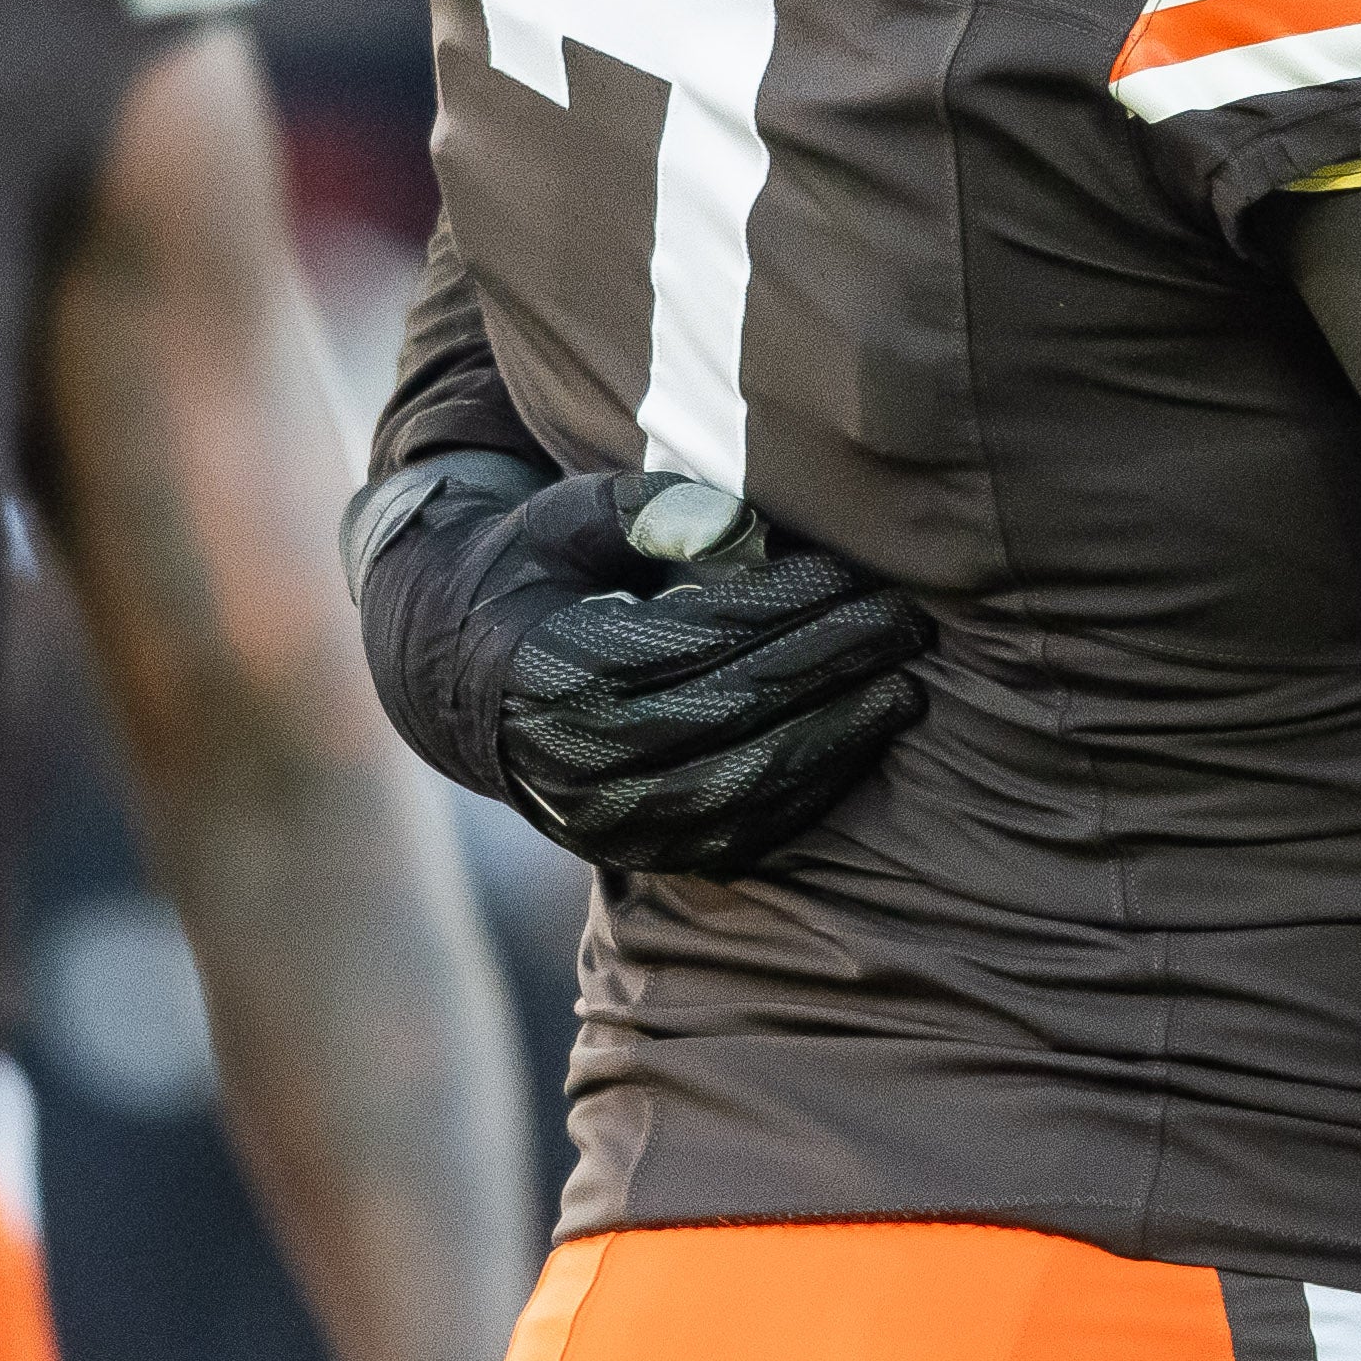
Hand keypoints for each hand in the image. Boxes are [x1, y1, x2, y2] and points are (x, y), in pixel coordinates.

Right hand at [346, 455, 927, 873]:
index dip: (786, 605)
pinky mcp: (628, 850)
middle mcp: (575, 758)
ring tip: (905, 690)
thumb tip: (738, 524)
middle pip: (736, 709)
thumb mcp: (562, 520)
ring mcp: (601, 818)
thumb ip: (644, 510)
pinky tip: (858, 746)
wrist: (452, 681)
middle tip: (908, 625)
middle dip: (832, 664)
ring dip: (836, 738)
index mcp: (557, 672)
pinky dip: (804, 793)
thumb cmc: (531, 576)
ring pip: (744, 783)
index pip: (700, 640)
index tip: (853, 574)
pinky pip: (734, 833)